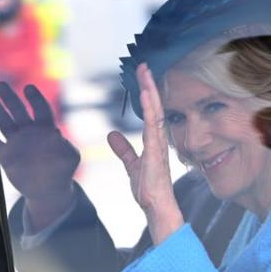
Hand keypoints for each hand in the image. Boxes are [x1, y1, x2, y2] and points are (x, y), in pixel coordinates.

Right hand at [0, 82, 79, 231]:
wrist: (48, 190)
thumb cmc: (64, 170)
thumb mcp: (70, 157)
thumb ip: (66, 146)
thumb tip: (57, 133)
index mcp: (46, 129)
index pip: (41, 109)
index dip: (35, 98)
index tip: (28, 88)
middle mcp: (30, 133)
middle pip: (19, 111)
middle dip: (10, 98)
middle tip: (1, 84)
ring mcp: (17, 143)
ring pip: (5, 123)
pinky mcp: (7, 156)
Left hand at [107, 63, 183, 244]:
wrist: (156, 207)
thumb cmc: (149, 189)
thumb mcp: (131, 165)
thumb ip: (123, 149)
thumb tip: (111, 134)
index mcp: (154, 140)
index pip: (150, 110)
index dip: (147, 92)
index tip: (142, 75)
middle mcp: (158, 138)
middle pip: (154, 105)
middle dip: (149, 85)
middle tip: (143, 65)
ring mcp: (159, 144)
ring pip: (155, 111)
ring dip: (150, 91)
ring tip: (145, 73)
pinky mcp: (156, 151)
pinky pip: (154, 125)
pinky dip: (150, 109)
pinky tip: (147, 95)